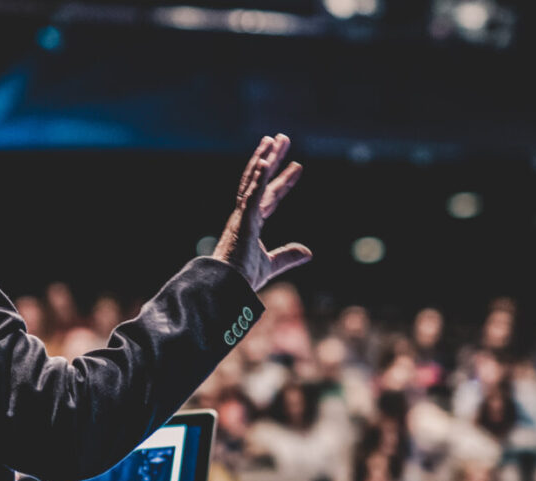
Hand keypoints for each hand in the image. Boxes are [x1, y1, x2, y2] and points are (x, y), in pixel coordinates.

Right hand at [213, 134, 309, 291]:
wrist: (226, 288)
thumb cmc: (242, 278)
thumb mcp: (271, 265)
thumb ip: (288, 256)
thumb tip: (308, 252)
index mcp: (251, 224)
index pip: (271, 196)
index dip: (284, 181)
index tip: (298, 167)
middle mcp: (245, 214)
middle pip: (261, 179)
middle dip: (273, 159)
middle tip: (283, 138)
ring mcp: (242, 215)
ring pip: (253, 180)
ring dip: (264, 158)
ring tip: (275, 139)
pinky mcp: (242, 220)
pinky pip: (251, 194)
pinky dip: (258, 177)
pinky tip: (266, 161)